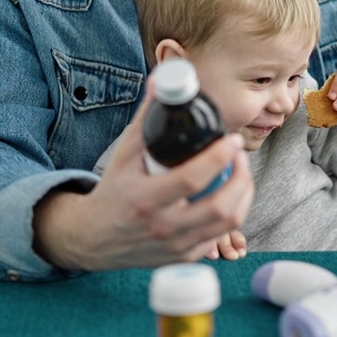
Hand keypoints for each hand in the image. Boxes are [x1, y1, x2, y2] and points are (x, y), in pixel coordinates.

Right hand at [32, 85, 254, 271]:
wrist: (93, 238)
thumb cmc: (113, 190)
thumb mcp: (124, 153)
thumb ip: (147, 118)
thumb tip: (163, 79)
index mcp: (144, 199)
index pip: (192, 180)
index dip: (219, 157)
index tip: (232, 140)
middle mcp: (161, 227)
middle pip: (219, 207)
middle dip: (241, 177)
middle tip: (239, 155)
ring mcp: (175, 246)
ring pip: (227, 223)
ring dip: (243, 194)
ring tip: (240, 172)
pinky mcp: (184, 257)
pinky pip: (220, 236)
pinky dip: (233, 213)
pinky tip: (231, 195)